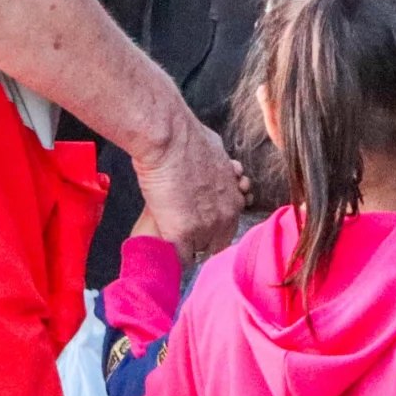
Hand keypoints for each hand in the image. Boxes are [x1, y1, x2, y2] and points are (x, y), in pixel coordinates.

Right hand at [129, 115, 245, 261]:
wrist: (169, 140)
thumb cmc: (188, 138)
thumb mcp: (217, 154)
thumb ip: (221, 169)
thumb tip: (219, 164)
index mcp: (234, 200)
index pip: (228, 229)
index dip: (211, 228)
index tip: (197, 224)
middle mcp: (225, 217)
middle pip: (216, 245)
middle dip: (200, 240)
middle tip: (181, 231)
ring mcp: (205, 228)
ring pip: (197, 252)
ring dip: (184, 246)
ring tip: (168, 237)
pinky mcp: (182, 234)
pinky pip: (180, 258)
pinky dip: (170, 253)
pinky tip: (161, 244)